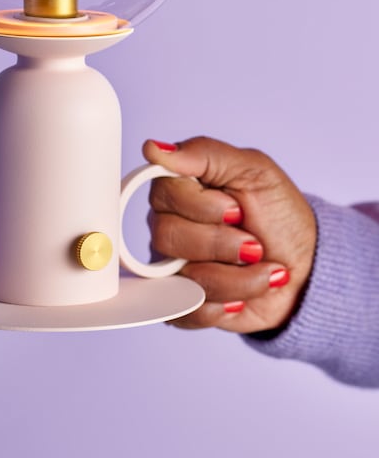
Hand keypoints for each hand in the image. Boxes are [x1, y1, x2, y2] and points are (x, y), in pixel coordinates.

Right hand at [143, 136, 316, 332]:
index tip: (238, 208)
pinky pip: (186, 311)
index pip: (164, 194)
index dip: (204, 206)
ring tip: (261, 267)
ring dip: (237, 277)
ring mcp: (173, 267)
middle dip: (221, 244)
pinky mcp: (183, 304)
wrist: (307, 267)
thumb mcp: (254, 170)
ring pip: (182, 277)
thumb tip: (154, 150)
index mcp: (179, 188)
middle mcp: (168, 225)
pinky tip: (245, 293)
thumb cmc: (280, 214)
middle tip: (253, 243)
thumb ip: (203, 153)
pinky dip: (226, 303)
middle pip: (167, 236)